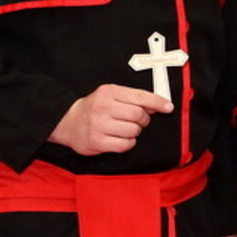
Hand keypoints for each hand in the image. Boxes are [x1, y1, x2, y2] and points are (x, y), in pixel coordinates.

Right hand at [49, 83, 172, 154]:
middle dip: (143, 120)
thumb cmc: (95, 108)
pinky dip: (128, 143)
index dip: (157, 102)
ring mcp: (98, 125)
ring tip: (126, 129)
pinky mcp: (96, 142)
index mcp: (108, 92)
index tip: (168, 107)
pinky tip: (121, 138)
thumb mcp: (111, 95)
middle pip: (138, 115)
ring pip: (133, 131)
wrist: (67, 122)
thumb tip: (159, 105)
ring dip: (135, 132)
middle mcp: (102, 107)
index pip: (140, 96)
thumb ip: (133, 98)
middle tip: (138, 121)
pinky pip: (125, 145)